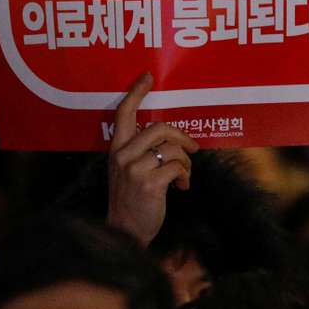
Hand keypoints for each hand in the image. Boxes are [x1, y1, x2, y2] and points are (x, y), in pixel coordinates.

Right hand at [106, 73, 199, 244]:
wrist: (126, 231)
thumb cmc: (132, 199)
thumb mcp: (127, 170)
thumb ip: (140, 151)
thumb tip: (172, 137)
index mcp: (116, 148)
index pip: (123, 113)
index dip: (136, 92)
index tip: (148, 77)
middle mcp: (122, 155)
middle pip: (160, 128)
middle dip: (183, 137)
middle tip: (192, 149)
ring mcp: (134, 169)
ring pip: (173, 149)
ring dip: (186, 162)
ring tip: (184, 175)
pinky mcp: (149, 184)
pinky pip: (178, 167)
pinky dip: (186, 176)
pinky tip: (182, 187)